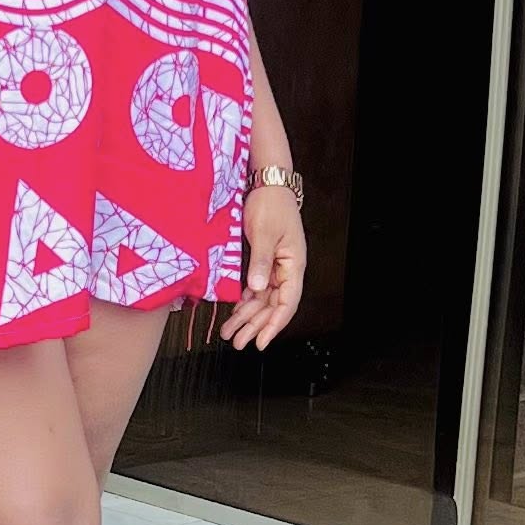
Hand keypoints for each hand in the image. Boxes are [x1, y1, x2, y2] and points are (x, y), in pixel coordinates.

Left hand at [218, 187, 305, 351]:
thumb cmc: (270, 204)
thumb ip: (261, 262)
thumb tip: (256, 290)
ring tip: (231, 332)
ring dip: (248, 316)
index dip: (273, 325)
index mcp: (293, 265)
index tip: (260, 342)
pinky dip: (246, 300)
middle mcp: (287, 269)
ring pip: (263, 298)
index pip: (286, 303)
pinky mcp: (266, 259)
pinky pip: (257, 287)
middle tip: (237, 342)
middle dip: (255, 326)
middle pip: (273, 305)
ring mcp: (276, 265)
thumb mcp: (264, 233)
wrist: (268, 182)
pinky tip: (236, 310)